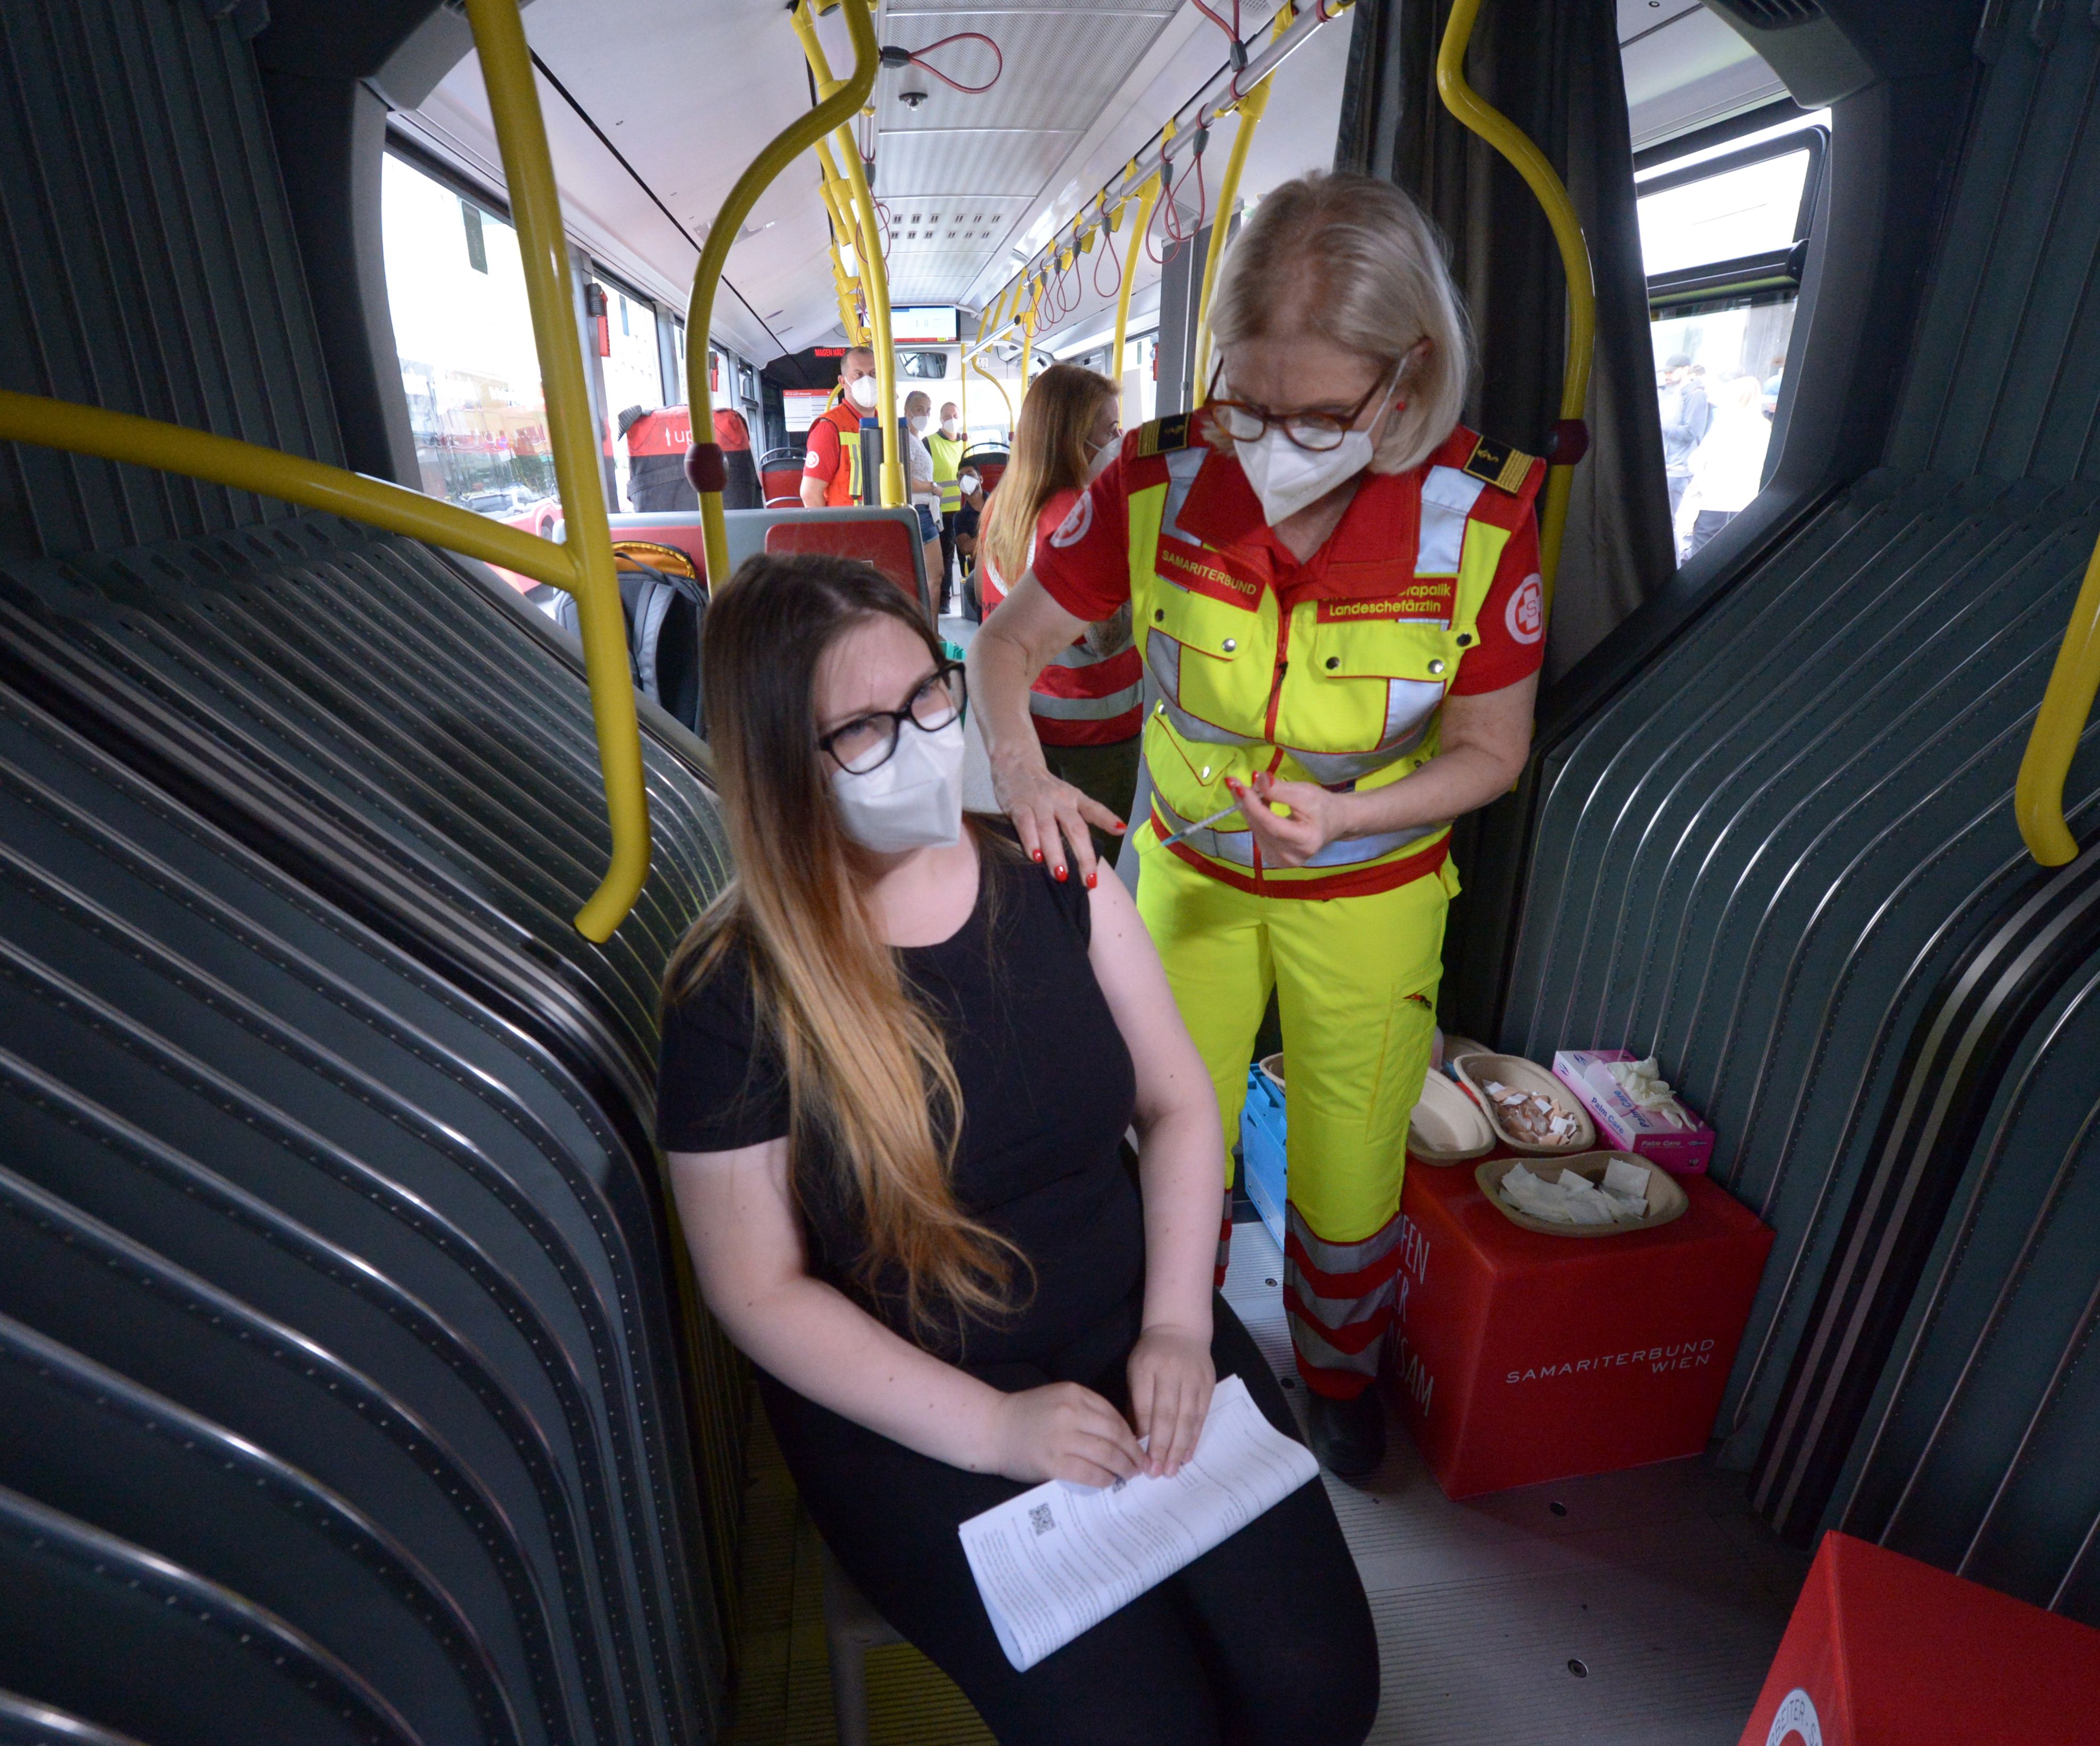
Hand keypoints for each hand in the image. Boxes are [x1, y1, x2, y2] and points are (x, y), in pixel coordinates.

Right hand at [988, 1382, 1146, 1486]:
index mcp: (1074, 1394)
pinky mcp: (1053, 1463)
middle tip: (1141, 1465)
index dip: (1131, 1435)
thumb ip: (1086, 1411)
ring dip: (1123, 1468)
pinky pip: (1089, 1474)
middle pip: (1115, 1435)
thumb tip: (1121, 1437)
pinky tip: (1107, 1481)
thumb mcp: (1059, 1399)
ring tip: (1129, 1475)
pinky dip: (1103, 1479)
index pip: (1113, 1415)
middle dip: (1133, 1453)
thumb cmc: (1027, 1415)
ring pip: (1106, 1455)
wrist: (992, 1428)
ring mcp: (1061, 1439)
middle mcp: (1070, 1413)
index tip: (1138, 1448)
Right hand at [990, 752, 1124, 887]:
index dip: (1107, 819)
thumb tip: (1099, 844)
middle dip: (1083, 856)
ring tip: (1061, 875)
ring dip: (1056, 854)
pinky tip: (1035, 857)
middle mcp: (1060, 800)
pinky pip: (1025, 825)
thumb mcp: (1067, 797)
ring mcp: (1039, 802)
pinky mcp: (1018, 805)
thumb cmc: (1045, 789)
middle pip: (1075, 828)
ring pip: (1049, 830)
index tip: (1121, 830)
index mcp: (1075, 798)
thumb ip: (1080, 818)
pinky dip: (1030, 842)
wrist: (1016, 763)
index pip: (1094, 809)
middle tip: (1089, 880)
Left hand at [1126, 1325, 1214, 1476]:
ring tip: (1172, 1469)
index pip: (1144, 1406)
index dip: (1143, 1434)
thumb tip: (1133, 1441)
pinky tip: (1187, 1454)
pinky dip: (1194, 1437)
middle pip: (1167, 1415)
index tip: (1138, 1459)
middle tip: (1157, 1472)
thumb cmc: (1151, 1355)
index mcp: (1146, 1368)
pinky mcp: (1208, 1384)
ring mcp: (1192, 1378)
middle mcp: (1171, 1373)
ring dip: (1179, 1447)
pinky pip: (1201, 1416)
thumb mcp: (1135, 1371)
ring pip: (1187, 1418)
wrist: (1180, 1328)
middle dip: (1162, 1446)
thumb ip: (1134, 1404)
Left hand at [1229, 771, 1346, 869]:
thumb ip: (1280, 789)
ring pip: (1256, 830)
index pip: (1271, 824)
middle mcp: (1292, 857)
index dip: (1252, 805)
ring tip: (1250, 790)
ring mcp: (1282, 861)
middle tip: (1234, 782)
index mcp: (1306, 841)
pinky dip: (1254, 818)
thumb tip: (1256, 778)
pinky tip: (1258, 805)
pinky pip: (1258, 834)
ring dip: (1249, 809)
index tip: (1237, 785)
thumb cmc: (1322, 806)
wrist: (1333, 823)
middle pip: (1260, 827)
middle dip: (1246, 803)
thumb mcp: (1305, 793)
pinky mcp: (1274, 860)